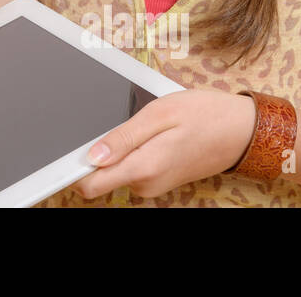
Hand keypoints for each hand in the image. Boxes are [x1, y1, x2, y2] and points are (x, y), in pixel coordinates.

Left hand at [70, 88, 257, 199]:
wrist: (241, 130)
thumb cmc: (204, 115)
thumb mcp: (158, 114)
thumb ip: (122, 138)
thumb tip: (91, 157)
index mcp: (142, 168)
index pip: (91, 185)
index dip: (71, 171)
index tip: (59, 157)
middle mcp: (146, 183)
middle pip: (99, 176)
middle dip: (99, 150)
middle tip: (118, 121)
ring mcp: (153, 184)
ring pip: (116, 169)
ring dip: (119, 147)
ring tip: (143, 123)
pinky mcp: (159, 179)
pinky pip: (132, 167)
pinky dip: (133, 150)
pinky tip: (151, 132)